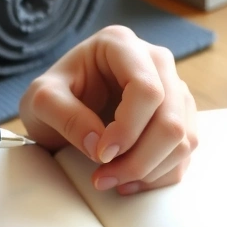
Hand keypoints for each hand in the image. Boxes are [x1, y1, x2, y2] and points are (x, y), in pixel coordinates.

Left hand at [19, 25, 197, 194]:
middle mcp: (157, 63)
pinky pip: (184, 155)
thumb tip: (99, 146)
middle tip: (103, 177)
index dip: (128, 129)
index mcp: (122, 45)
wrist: (62, 106)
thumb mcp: (41, 100)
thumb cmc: (54, 95)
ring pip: (183, 141)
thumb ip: (64, 116)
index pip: (147, 90)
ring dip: (148, 172)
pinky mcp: (180, 118)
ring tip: (110, 179)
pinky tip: (127, 181)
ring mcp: (174, 91)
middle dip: (139, 160)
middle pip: (171, 122)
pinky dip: (158, 176)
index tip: (100, 154)